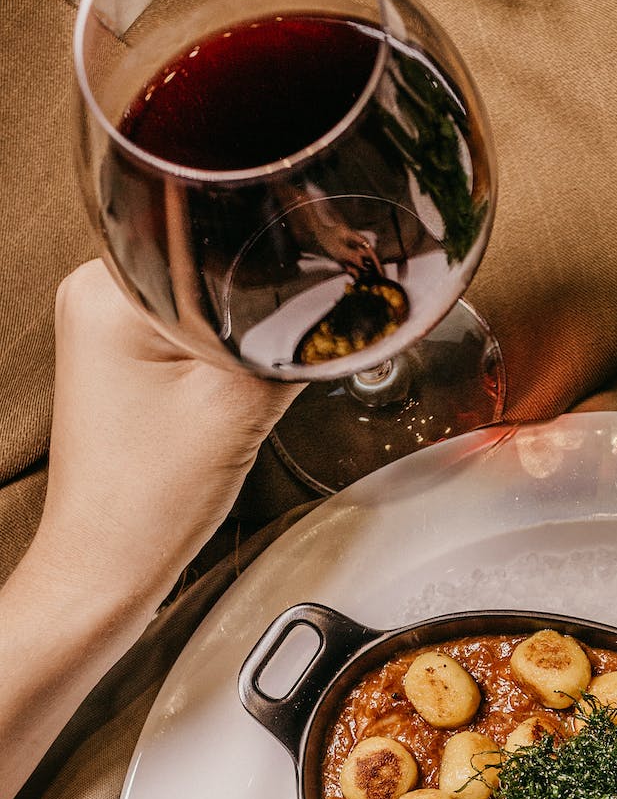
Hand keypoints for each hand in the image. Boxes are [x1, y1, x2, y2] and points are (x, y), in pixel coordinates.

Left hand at [28, 260, 299, 625]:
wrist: (109, 565)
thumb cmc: (146, 501)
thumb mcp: (239, 407)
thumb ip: (293, 343)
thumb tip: (339, 307)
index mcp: (108, 289)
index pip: (211, 233)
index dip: (272, 260)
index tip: (307, 292)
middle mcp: (96, 294)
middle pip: (210, 262)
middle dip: (255, 305)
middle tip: (262, 363)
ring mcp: (106, 326)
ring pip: (206, 299)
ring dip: (238, 334)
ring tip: (230, 390)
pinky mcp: (123, 358)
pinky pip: (192, 331)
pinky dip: (220, 356)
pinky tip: (221, 394)